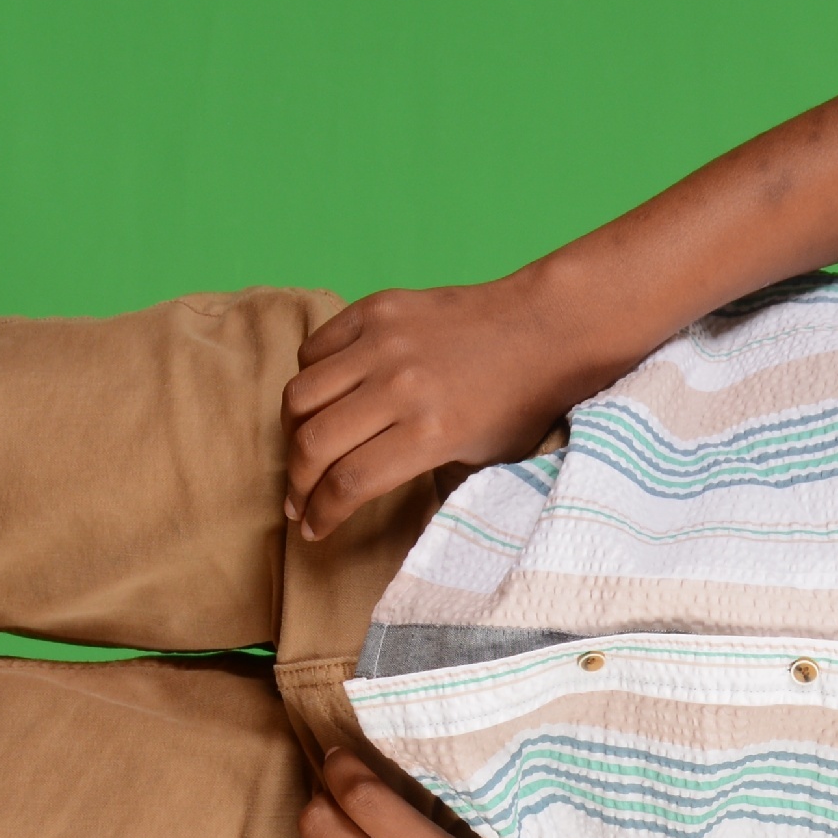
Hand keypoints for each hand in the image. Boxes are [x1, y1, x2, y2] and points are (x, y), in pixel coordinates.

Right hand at [281, 281, 606, 541]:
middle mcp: (400, 387)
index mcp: (431, 432)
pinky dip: (310, 377)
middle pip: (312, 443)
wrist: (544, 328)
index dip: (321, 514)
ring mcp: (384, 343)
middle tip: (298, 499)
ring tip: (304, 450)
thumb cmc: (521, 401)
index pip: (348, 483)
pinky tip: (324, 399)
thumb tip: (371, 499)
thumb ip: (427, 477)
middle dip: (297, 483)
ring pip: (300, 394)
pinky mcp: (376, 309)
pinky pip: (315, 348)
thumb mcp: (484, 459)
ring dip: (292, 432)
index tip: (314, 528)